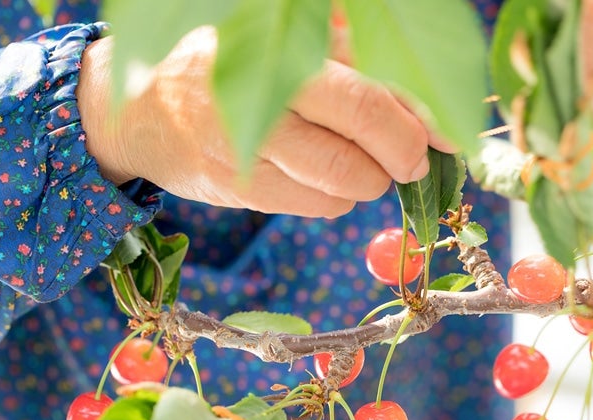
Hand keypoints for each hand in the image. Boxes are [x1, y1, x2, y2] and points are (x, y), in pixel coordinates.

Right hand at [77, 27, 451, 217]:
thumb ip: (350, 55)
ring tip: (362, 157)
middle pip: (365, 139)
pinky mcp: (245, 192)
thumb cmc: (231, 63)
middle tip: (414, 157)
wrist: (142, 110)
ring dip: (372, 177)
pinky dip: (339, 195)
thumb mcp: (283, 39)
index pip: (371, 93)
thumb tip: (423, 100)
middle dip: (405, 154)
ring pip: (348, 183)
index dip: (422, 118)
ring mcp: (251, 153)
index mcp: (282, 56)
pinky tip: (325, 173)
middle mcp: (264, 103)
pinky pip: (322, 206)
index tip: (449, 134)